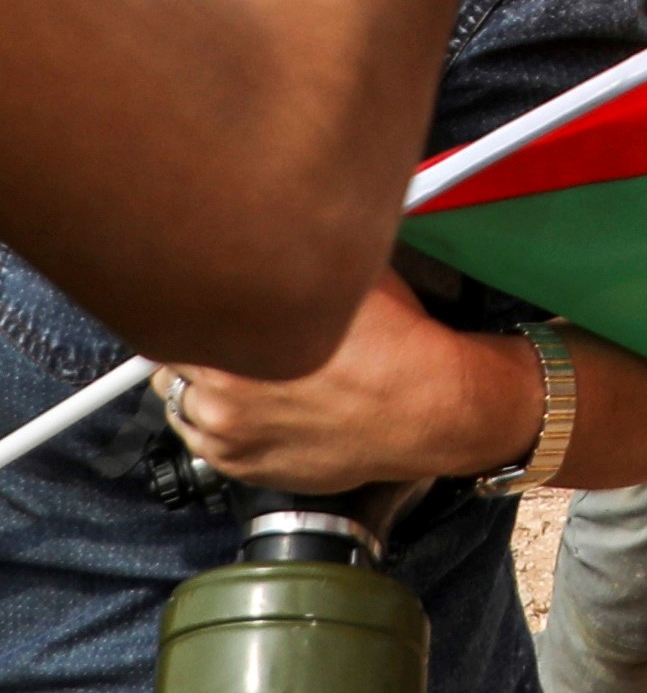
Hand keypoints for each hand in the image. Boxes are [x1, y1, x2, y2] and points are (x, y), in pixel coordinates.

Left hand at [157, 274, 534, 493]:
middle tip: (227, 338)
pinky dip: (217, 423)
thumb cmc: (397, 344)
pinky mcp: (241, 465)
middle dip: (192, 346)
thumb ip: (290, 255)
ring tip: (242, 376)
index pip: (168, 310)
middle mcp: (221, 386)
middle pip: (167, 358)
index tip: (199, 300)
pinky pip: (201, 440)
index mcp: (238, 330)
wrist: (433, 407)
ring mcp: (227, 431)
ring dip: (199, 387)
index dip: (187, 302)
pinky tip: (254, 406)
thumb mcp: (344, 273)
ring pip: (177, 401)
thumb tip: (265, 228)